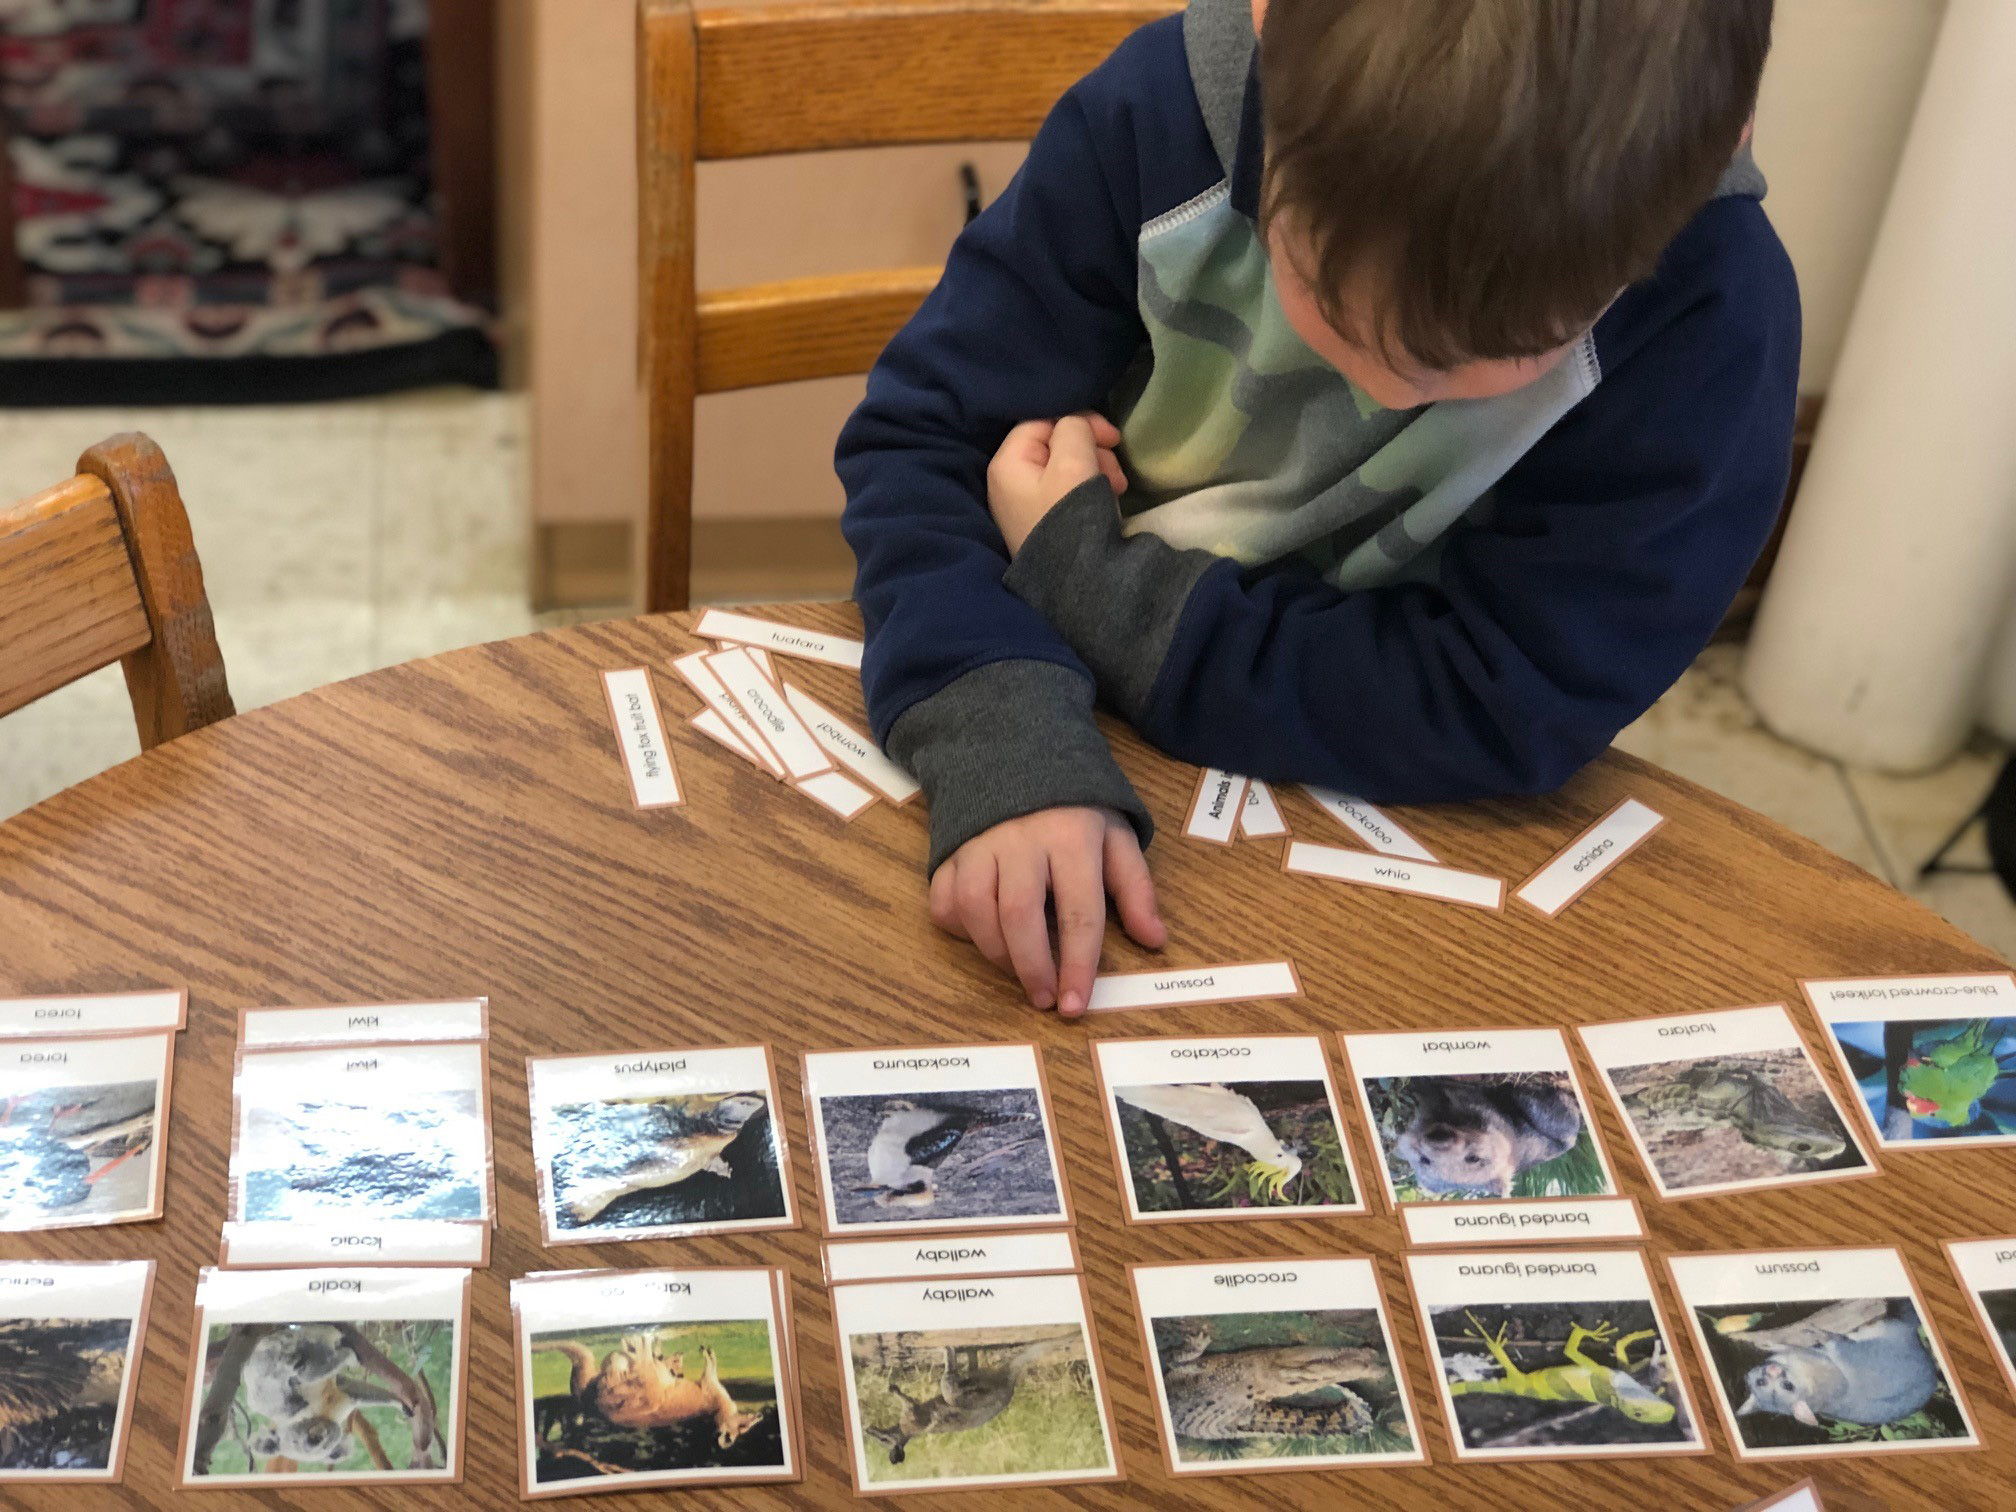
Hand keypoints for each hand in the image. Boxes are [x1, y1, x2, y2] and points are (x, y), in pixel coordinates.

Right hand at [930, 806, 1166, 1016]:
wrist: (1018, 756)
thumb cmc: (1074, 808)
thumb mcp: (1115, 837)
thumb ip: (1135, 888)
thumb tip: (1154, 940)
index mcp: (1072, 838)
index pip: (1079, 912)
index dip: (1078, 965)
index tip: (1076, 1005)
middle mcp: (1022, 841)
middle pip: (1020, 916)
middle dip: (1031, 968)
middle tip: (1044, 999)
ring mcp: (979, 844)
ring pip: (976, 910)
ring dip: (995, 954)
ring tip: (1018, 972)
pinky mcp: (950, 851)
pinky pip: (944, 900)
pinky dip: (958, 929)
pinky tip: (982, 938)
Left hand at [986, 412, 1126, 555]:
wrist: (1073, 584)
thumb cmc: (1070, 516)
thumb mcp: (1073, 462)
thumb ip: (1073, 429)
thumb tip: (1074, 426)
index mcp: (1007, 463)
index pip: (1041, 421)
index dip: (1078, 421)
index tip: (1112, 437)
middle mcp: (1007, 482)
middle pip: (1052, 444)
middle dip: (1090, 449)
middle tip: (1116, 468)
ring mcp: (1022, 505)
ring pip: (1062, 467)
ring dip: (1094, 468)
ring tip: (1118, 487)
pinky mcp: (1040, 522)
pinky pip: (1063, 490)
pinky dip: (1087, 488)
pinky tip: (1107, 500)